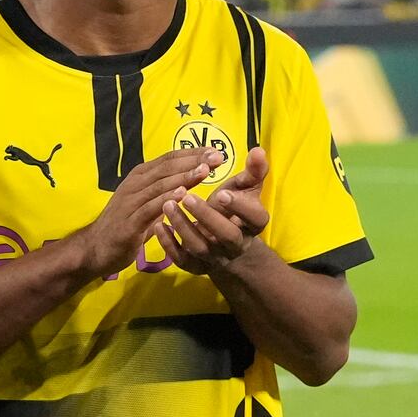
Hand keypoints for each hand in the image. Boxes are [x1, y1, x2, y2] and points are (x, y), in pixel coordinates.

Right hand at [71, 147, 223, 277]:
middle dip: (193, 160)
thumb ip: (164, 192)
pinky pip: (150, 208)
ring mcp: (130, 201)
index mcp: (140, 177)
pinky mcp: (129, 222)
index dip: (192, 153)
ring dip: (183, 176)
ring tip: (205, 170)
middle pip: (167, 167)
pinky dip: (166, 199)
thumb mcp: (147, 204)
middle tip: (218, 156)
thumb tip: (190, 182)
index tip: (216, 151)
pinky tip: (183, 194)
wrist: (96, 248)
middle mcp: (135, 184)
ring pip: (160, 184)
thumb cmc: (125, 225)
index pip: (169, 159)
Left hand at [155, 146, 270, 275]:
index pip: (255, 218)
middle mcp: (236, 244)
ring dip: (183, 227)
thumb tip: (258, 150)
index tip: (222, 192)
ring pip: (201, 248)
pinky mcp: (196, 266)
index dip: (240, 206)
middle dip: (207, 216)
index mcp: (253, 225)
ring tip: (167, 205)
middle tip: (188, 197)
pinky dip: (169, 245)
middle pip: (226, 235)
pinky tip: (159, 226)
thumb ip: (253, 172)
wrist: (226, 246)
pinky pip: (183, 260)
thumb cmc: (234, 210)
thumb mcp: (246, 191)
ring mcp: (216, 257)